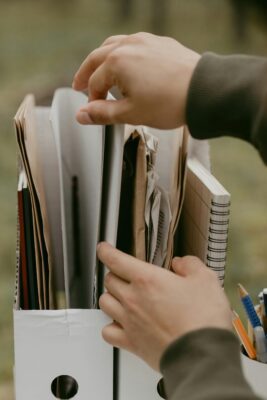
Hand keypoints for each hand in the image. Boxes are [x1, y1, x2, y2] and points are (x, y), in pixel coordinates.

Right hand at [73, 32, 199, 128]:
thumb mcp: (131, 113)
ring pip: (116, 45)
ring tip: (101, 71)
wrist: (203, 92)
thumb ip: (103, 114)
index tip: (94, 110)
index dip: (92, 99)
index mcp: (117, 62)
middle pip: (98, 57)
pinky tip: (129, 66)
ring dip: (104, 59)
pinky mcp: (161, 43)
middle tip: (80, 85)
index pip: (95, 82)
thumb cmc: (170, 103)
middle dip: (87, 73)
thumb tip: (82, 115)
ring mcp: (147, 41)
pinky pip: (135, 45)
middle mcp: (129, 45)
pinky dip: (124, 55)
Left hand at [97, 242, 231, 370]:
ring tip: (121, 296)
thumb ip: (190, 265)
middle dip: (115, 274)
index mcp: (147, 279)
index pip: (115, 260)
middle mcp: (133, 299)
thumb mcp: (205, 279)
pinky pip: (108, 332)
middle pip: (109, 280)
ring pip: (104, 302)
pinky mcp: (131, 343)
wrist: (202, 355)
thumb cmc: (202, 319)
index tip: (104, 248)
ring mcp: (130, 321)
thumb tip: (182, 263)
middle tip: (124, 274)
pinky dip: (110, 326)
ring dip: (111, 296)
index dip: (106, 251)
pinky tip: (119, 324)